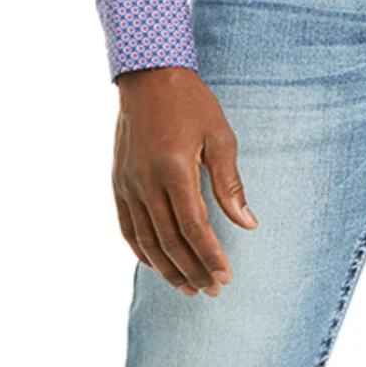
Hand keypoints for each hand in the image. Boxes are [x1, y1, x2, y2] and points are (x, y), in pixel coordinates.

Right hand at [112, 66, 257, 297]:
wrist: (148, 76)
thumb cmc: (191, 104)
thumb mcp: (220, 137)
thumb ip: (230, 183)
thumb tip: (247, 224)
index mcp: (174, 168)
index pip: (194, 226)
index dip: (210, 256)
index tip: (226, 276)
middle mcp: (146, 181)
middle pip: (170, 241)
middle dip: (193, 270)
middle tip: (213, 290)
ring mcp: (128, 184)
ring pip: (147, 241)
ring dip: (169, 270)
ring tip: (190, 288)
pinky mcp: (118, 183)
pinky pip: (127, 228)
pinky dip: (142, 253)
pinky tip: (160, 268)